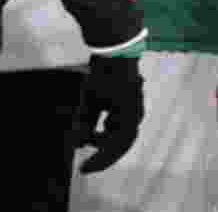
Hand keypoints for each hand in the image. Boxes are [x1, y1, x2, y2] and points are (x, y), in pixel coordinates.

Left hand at [73, 55, 144, 172]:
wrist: (116, 52)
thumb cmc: (103, 77)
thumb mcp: (89, 102)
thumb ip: (85, 125)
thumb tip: (78, 146)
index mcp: (129, 117)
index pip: (115, 148)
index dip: (100, 161)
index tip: (83, 169)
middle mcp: (136, 115)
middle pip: (122, 144)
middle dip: (104, 154)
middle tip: (87, 164)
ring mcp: (136, 108)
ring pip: (123, 134)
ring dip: (107, 141)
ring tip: (90, 140)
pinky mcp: (132, 102)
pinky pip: (124, 123)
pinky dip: (111, 130)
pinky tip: (100, 127)